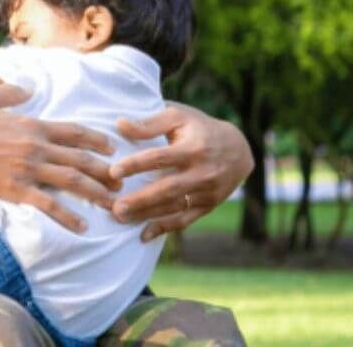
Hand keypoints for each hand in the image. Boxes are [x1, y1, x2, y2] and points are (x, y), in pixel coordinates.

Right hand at [0, 84, 120, 231]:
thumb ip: (9, 92)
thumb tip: (27, 88)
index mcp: (32, 125)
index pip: (73, 131)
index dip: (96, 140)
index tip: (112, 148)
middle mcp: (36, 146)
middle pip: (80, 159)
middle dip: (105, 171)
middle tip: (122, 182)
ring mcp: (28, 168)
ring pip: (72, 181)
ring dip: (96, 193)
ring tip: (113, 205)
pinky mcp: (16, 189)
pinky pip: (48, 204)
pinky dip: (67, 216)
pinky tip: (82, 227)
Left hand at [109, 103, 253, 241]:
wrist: (239, 150)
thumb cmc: (200, 128)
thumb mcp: (178, 117)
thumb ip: (149, 123)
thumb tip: (119, 124)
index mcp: (193, 148)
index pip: (160, 158)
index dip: (136, 165)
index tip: (113, 171)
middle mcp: (202, 172)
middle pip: (168, 188)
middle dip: (141, 199)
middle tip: (115, 207)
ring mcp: (207, 192)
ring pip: (174, 207)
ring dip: (147, 215)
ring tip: (121, 217)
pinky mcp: (208, 206)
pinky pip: (185, 220)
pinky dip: (164, 228)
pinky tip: (143, 235)